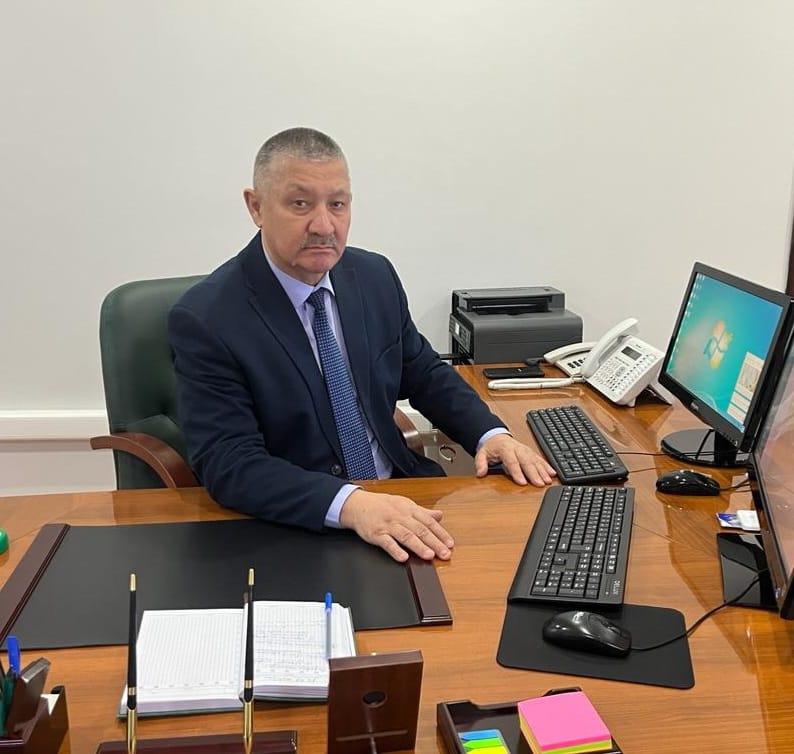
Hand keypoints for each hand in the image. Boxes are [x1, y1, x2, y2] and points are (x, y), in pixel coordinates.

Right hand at [339, 489, 453, 562]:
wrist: (358, 504)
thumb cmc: (383, 505)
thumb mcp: (405, 504)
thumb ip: (423, 512)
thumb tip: (439, 515)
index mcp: (409, 509)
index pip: (428, 522)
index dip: (440, 533)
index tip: (450, 544)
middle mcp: (400, 516)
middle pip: (419, 530)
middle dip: (434, 542)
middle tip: (444, 554)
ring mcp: (388, 525)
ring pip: (405, 536)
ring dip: (418, 546)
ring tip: (429, 556)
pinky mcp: (376, 534)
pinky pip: (386, 542)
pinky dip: (395, 550)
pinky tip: (403, 557)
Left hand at [474, 434, 555, 485]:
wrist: (497, 436)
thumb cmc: (491, 447)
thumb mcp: (482, 453)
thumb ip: (480, 463)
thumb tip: (480, 473)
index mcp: (505, 449)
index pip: (512, 461)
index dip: (517, 472)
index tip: (522, 482)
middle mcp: (517, 449)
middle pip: (527, 461)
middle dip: (534, 473)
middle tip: (539, 484)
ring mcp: (525, 450)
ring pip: (535, 460)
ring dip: (542, 471)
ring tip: (547, 481)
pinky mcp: (530, 452)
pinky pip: (540, 459)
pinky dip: (547, 466)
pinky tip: (552, 473)